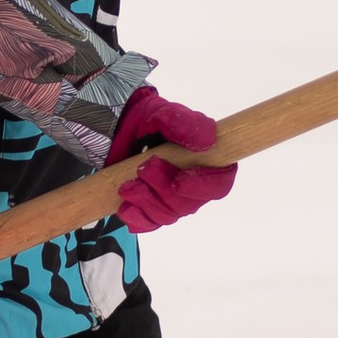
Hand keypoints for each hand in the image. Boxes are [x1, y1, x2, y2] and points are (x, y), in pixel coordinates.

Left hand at [109, 83, 235, 236]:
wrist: (117, 128)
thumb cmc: (148, 120)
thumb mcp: (164, 114)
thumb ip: (186, 124)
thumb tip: (208, 142)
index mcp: (208, 161)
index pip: (219, 184)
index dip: (202, 187)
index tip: (178, 180)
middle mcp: (194, 185)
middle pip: (188, 204)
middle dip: (162, 189)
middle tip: (143, 167)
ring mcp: (172, 199)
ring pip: (168, 214)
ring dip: (146, 200)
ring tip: (127, 183)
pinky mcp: (151, 209)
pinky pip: (149, 223)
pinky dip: (137, 217)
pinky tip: (125, 206)